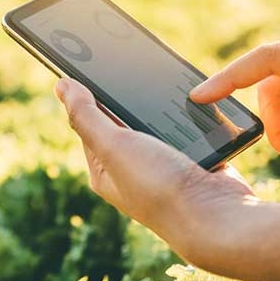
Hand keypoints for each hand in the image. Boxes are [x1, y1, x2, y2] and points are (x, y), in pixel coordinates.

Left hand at [54, 77, 252, 258]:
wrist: (218, 218)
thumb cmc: (160, 187)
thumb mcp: (113, 146)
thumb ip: (86, 115)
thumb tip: (61, 86)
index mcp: (104, 170)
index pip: (89, 124)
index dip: (89, 94)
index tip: (91, 62)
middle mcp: (131, 170)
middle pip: (124, 121)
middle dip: (128, 96)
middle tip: (128, 64)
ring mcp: (164, 166)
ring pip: (157, 123)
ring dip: (160, 106)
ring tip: (160, 79)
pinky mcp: (193, 161)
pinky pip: (187, 129)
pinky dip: (188, 116)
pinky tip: (191, 99)